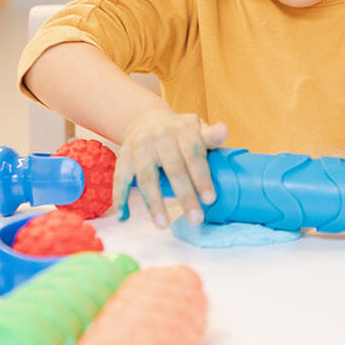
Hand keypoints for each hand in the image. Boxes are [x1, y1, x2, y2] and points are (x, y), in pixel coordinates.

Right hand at [112, 107, 227, 228]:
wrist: (145, 119)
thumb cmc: (179, 131)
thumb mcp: (196, 127)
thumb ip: (210, 135)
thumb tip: (224, 130)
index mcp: (183, 130)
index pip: (194, 155)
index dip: (202, 177)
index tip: (209, 199)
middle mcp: (160, 137)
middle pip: (173, 169)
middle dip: (185, 196)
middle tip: (195, 220)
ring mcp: (140, 147)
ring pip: (146, 178)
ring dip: (154, 203)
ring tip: (163, 225)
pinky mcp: (124, 157)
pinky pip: (121, 179)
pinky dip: (120, 198)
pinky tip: (124, 216)